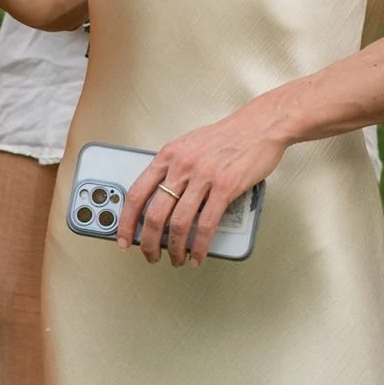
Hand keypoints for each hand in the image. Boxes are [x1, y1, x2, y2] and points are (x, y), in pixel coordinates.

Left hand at [122, 106, 290, 265]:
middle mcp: (182, 166)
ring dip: (175, 248)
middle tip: (149, 255)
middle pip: (155, 214)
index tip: (123, 238)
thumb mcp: (189, 145)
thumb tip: (161, 199)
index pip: (136, 193)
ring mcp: (203, 177)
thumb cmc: (227, 136)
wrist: (260, 125)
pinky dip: (200, 246)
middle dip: (149, 242)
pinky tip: (198, 255)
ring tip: (176, 259)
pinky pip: (207, 224)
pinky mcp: (225, 188)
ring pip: (179, 223)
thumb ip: (173, 169)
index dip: (126, 221)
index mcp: (168, 155)